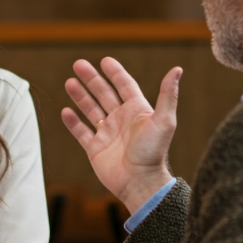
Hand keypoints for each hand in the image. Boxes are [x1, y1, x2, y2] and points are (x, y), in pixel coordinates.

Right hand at [61, 58, 180, 213]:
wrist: (140, 182)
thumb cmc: (153, 152)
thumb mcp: (164, 120)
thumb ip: (168, 94)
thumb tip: (177, 69)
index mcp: (137, 111)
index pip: (124, 85)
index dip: (115, 73)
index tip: (105, 61)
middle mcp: (122, 120)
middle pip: (104, 94)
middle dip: (91, 79)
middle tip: (78, 64)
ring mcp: (108, 134)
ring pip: (91, 110)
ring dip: (80, 96)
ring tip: (69, 82)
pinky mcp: (96, 149)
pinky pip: (81, 132)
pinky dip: (73, 122)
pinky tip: (65, 111)